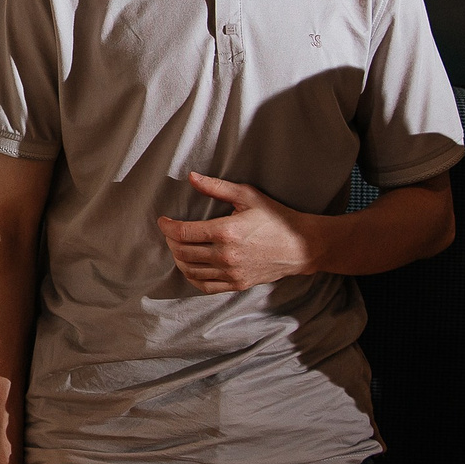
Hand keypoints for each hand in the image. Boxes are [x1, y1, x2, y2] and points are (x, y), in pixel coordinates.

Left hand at [157, 174, 317, 291]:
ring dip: (178, 258)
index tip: (163, 220)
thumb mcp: (247, 196)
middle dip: (171, 241)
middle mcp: (226, 255)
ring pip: (190, 271)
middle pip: (183, 252)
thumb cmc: (276, 218)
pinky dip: (192, 277)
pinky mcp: (237, 284)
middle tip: (170, 232)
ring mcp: (231, 273)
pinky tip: (190, 266)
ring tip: (178, 247)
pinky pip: (204, 286)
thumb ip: (217, 188)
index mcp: (226, 232)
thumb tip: (191, 177)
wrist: (301, 246)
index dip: (168, 227)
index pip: (184, 233)